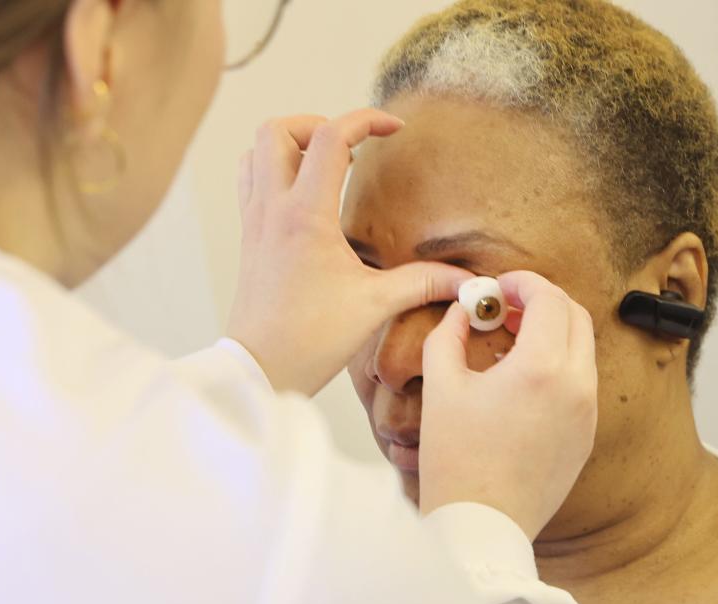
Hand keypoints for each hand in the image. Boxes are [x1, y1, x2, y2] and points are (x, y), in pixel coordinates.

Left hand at [228, 110, 472, 394]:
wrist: (259, 370)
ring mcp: (255, 222)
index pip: (330, 137)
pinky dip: (274, 171)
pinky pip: (251, 182)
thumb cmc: (310, 340)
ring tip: (328, 164)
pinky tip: (306, 196)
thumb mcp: (376, 306)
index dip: (365, 120)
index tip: (394, 127)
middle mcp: (273, 209)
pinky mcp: (249, 240)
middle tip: (351, 145)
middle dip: (316, 123)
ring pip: (257, 152)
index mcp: (306, 215)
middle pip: (277, 130)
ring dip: (291, 145)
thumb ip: (424, 283)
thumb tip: (468, 281)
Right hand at [419, 270, 598, 540]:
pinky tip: (521, 379)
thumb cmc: (457, 463)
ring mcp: (587, 412)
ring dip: (552, 332)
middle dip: (542, 300)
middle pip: (575, 315)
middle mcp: (576, 386)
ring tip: (510, 341)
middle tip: (506, 307)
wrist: (481, 527)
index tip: (499, 287)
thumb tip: (463, 310)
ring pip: (582, 349)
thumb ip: (449, 334)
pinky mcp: (586, 435)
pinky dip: (558, 364)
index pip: (548, 298)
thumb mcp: (441, 387)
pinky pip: (581, 382)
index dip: (522, 282)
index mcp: (541, 368)